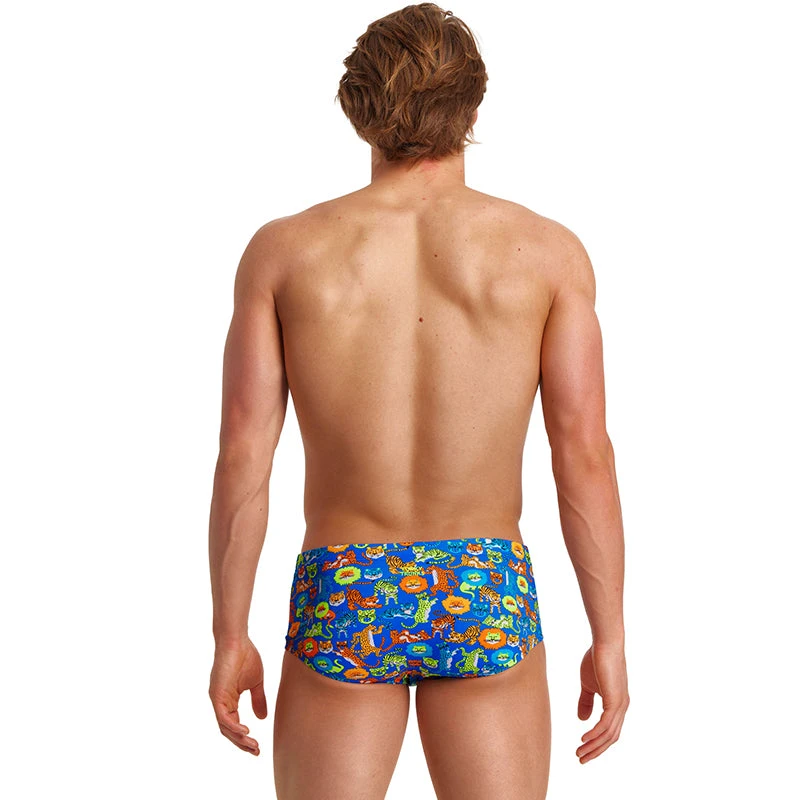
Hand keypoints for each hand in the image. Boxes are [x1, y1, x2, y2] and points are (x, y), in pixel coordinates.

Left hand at [209, 638, 267, 755]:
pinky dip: (233, 726)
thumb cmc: (246, 656)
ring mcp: (217, 699)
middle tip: (256, 751)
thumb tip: (262, 718)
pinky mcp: (217, 695)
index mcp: (228, 700)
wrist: (237, 640)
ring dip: (239, 738)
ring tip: (253, 745)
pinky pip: (223, 717)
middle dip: (242, 743)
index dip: (245, 738)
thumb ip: (258, 700)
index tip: (257, 747)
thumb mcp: (255, 682)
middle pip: (228, 730)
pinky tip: (245, 732)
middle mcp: (220, 702)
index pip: (234, 725)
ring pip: (225, 727)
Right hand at [576, 642, 629, 762]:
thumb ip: (586, 701)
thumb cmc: (597, 659)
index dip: (597, 743)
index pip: (609, 731)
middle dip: (595, 750)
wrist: (605, 643)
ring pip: (608, 735)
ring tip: (579, 753)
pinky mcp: (615, 701)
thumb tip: (582, 720)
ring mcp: (620, 705)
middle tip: (581, 759)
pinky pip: (605, 725)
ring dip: (593, 746)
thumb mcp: (588, 684)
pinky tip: (583, 738)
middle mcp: (622, 708)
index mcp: (617, 704)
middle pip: (611, 738)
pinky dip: (594, 735)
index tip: (583, 750)